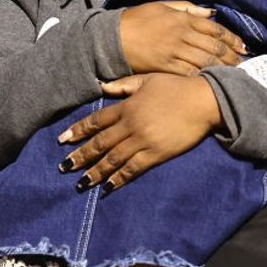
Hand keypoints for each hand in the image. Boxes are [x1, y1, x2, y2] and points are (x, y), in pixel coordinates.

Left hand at [57, 73, 223, 192]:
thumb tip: (103, 87)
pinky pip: (133, 168)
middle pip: (100, 143)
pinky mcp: (157, 154)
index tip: (62, 141)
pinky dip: (119, 178)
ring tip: (81, 182)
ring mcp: (143, 140)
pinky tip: (108, 186)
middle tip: (64, 167)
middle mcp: (131, 125)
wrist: (204, 101)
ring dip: (95, 171)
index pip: (96, 121)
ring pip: (113, 158)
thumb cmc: (178, 88)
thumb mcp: (148, 80)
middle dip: (81, 155)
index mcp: (127, 106)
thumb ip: (124, 85)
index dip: (78, 131)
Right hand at [119, 1, 248, 75]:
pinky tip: (214, 82)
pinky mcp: (166, 66)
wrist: (113, 37)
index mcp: (183, 19)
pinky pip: (190, 73)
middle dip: (233, 56)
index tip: (244, 47)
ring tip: (235, 75)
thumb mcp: (162, 7)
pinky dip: (204, 77)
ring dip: (223, 68)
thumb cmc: (137, 20)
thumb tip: (211, 12)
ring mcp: (175, 51)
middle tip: (246, 64)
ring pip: (206, 61)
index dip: (232, 39)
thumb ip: (188, 9)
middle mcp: (182, 34)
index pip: (215, 28)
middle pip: (215, 47)